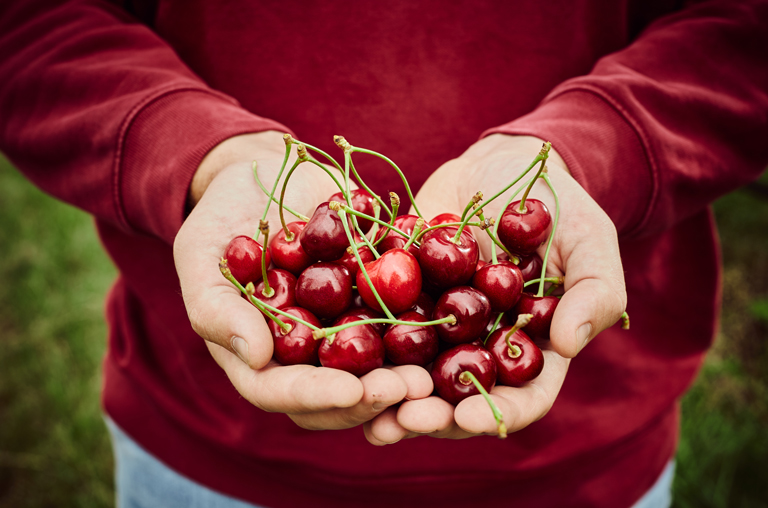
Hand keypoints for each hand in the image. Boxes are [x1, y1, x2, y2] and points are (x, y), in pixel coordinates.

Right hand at [174, 131, 431, 430]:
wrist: (263, 173)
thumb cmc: (221, 217)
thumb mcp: (202, 256)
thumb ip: (215, 307)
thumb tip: (255, 356)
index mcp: (260, 355)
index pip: (285, 392)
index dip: (318, 396)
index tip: (351, 391)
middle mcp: (306, 353)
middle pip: (340, 393)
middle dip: (374, 396)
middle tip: (409, 388)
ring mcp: (343, 328)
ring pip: (376, 368)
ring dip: (405, 377)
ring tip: (433, 375)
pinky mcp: (375, 299)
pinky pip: (403, 320)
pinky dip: (427, 330)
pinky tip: (451, 327)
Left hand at [364, 134, 626, 442]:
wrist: (500, 166)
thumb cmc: (557, 205)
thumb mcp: (589, 240)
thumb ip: (594, 291)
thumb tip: (569, 344)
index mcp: (530, 348)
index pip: (519, 398)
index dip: (494, 414)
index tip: (466, 418)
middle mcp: (481, 348)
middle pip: (457, 398)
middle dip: (431, 415)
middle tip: (404, 419)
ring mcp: (438, 328)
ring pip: (413, 373)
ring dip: (389, 395)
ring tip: (365, 406)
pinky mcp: (401, 299)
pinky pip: (378, 326)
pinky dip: (359, 343)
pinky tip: (333, 357)